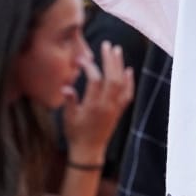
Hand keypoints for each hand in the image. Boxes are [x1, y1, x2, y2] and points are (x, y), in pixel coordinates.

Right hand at [63, 41, 134, 163]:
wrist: (89, 150)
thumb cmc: (76, 133)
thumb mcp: (68, 118)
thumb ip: (70, 101)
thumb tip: (66, 88)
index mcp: (93, 107)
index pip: (95, 81)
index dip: (90, 68)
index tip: (82, 60)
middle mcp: (107, 106)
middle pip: (112, 78)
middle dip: (110, 60)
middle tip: (106, 45)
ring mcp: (115, 108)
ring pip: (121, 84)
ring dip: (120, 66)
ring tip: (117, 50)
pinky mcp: (119, 111)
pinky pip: (128, 94)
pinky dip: (129, 81)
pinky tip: (128, 70)